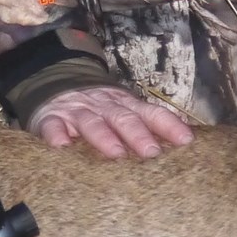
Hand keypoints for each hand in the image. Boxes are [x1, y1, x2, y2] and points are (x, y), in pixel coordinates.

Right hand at [28, 84, 194, 158]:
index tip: (186, 141)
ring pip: (91, 122)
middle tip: (151, 152)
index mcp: (125, 105)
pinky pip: (53, 127)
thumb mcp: (123, 109)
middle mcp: (104, 106)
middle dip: (138, 135)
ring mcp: (77, 112)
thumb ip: (148, 124)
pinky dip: (57, 135)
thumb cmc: (99, 107)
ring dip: (104, 137)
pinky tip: (62, 146)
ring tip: (115, 153)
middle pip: (122, 118)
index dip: (168, 125)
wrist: (55, 84)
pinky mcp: (51, 119)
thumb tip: (185, 141)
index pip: (150, 113)